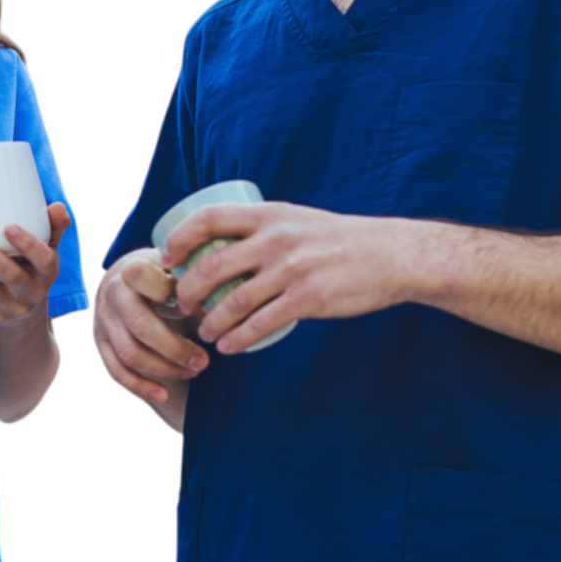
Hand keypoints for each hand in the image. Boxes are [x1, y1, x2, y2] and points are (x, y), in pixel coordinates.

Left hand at [0, 203, 71, 325]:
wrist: (27, 313)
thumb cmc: (33, 268)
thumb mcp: (47, 250)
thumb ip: (52, 227)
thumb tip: (56, 205)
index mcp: (48, 272)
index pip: (43, 259)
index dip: (28, 244)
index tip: (9, 227)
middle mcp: (33, 292)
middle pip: (12, 276)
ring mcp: (12, 307)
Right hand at [91, 248, 210, 402]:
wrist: (122, 278)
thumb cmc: (159, 274)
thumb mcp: (175, 267)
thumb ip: (194, 283)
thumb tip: (217, 312)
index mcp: (135, 268)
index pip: (152, 282)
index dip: (177, 296)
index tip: (200, 309)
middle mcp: (113, 293)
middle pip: (142, 327)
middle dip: (177, 349)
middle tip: (204, 361)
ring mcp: (102, 319)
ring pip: (129, 354)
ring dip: (164, 370)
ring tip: (192, 372)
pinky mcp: (99, 341)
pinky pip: (115, 371)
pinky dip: (139, 387)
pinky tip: (163, 395)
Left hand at [156, 201, 418, 353]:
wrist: (393, 255)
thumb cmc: (340, 240)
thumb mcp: (297, 220)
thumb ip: (263, 230)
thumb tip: (221, 248)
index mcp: (269, 214)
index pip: (208, 218)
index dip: (179, 238)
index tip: (167, 258)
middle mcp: (276, 239)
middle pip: (211, 266)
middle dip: (187, 291)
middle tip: (183, 306)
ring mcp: (293, 269)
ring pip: (233, 301)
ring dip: (211, 322)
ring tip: (206, 332)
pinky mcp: (309, 298)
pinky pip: (261, 324)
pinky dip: (238, 339)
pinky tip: (229, 347)